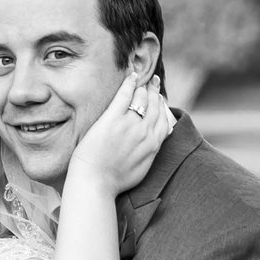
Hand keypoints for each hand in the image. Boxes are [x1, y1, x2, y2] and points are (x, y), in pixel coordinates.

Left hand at [68, 73, 172, 195]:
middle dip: (155, 92)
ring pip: (142, 98)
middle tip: (153, 82)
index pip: (163, 119)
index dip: (162, 106)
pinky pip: (125, 95)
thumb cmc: (113, 180)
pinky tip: (131, 76)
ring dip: (143, 87)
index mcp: (153, 144)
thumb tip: (151, 146)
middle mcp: (145, 132)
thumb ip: (148, 153)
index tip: (160, 98)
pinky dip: (130, 83)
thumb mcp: (141, 169)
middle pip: (155, 105)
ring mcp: (129, 124)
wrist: (95, 183)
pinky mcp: (112, 119)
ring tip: (142, 81)